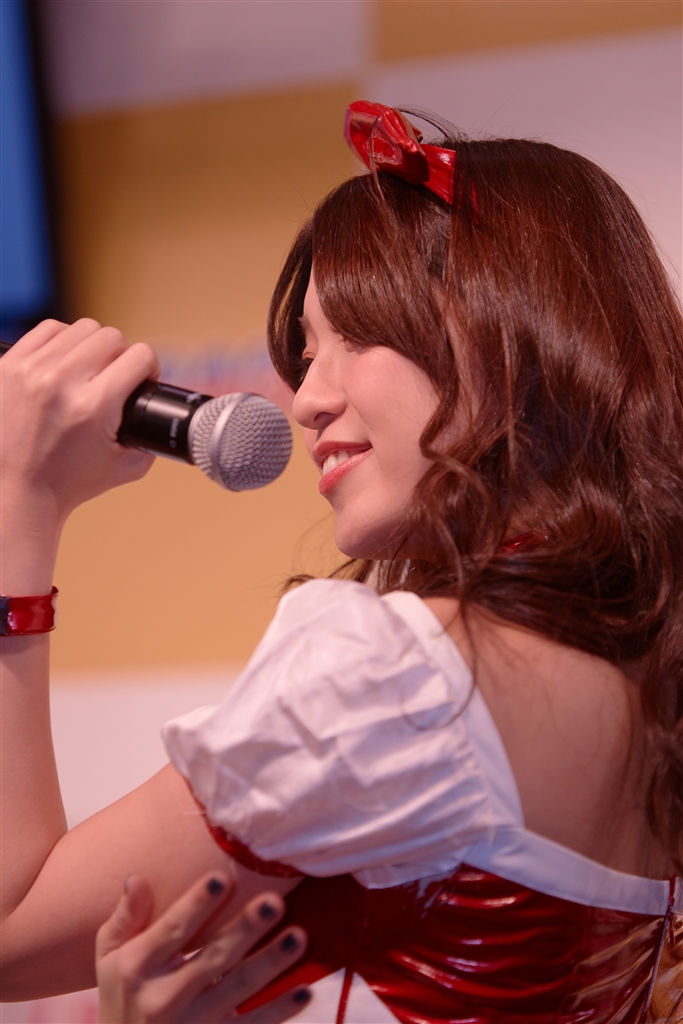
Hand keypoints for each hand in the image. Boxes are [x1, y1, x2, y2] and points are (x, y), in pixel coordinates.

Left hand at [0, 318, 158, 534]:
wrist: (18, 491)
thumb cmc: (70, 483)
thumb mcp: (128, 467)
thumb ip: (152, 436)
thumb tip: (163, 409)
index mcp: (94, 406)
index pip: (140, 356)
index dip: (150, 368)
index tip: (144, 380)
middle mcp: (61, 382)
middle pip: (111, 337)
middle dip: (122, 356)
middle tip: (116, 378)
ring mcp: (31, 371)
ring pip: (81, 329)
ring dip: (93, 346)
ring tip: (90, 370)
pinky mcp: (9, 365)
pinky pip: (48, 330)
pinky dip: (63, 341)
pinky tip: (65, 362)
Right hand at [96, 873, 308, 1022]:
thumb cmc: (122, 997)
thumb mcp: (109, 958)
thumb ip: (125, 917)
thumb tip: (137, 877)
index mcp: (137, 968)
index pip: (172, 931)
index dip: (196, 905)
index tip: (221, 879)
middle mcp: (164, 998)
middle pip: (212, 958)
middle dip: (245, 930)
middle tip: (274, 902)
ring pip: (238, 991)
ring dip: (270, 964)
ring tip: (299, 937)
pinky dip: (278, 1011)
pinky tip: (304, 989)